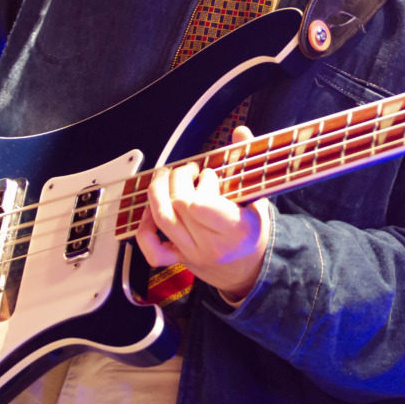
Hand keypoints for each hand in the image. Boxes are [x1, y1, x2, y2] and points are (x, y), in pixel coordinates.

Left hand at [135, 125, 269, 300]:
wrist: (252, 271)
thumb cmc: (255, 232)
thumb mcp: (259, 199)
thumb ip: (247, 164)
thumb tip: (240, 131)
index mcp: (235, 230)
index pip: (200, 204)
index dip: (201, 182)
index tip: (210, 175)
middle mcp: (210, 244)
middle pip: (178, 206)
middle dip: (179, 178)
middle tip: (189, 170)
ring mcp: (191, 253)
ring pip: (162, 221)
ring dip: (157, 192)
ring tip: (166, 176)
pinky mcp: (178, 259)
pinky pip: (152, 249)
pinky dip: (145, 227)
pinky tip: (151, 209)